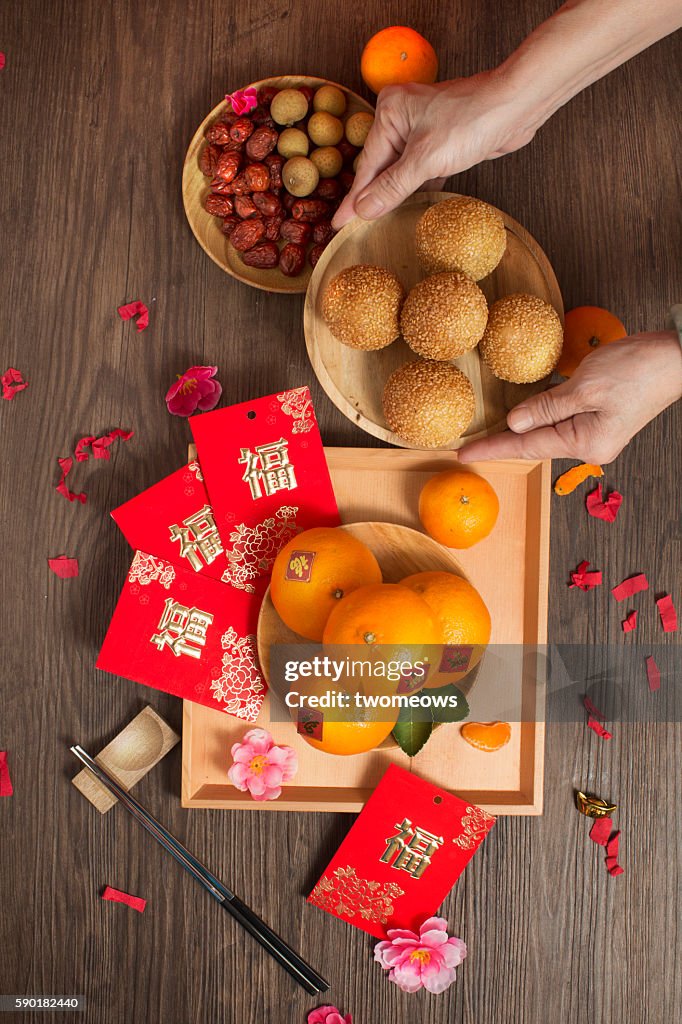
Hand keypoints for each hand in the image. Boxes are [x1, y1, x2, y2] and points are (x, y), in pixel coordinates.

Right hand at [332, 72, 538, 229]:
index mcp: (390, 111)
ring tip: (375, 221)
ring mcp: (421, 128)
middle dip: (372, 196)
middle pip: (380, 167)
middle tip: (352, 227)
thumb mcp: (426, 159)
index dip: (354, 199)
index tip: (339, 223)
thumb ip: (393, 187)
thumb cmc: (473, 120)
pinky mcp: (440, 141)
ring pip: (399, 170)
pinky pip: (418, 169)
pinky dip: (413, 187)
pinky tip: (406, 204)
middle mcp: (401, 117)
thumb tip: (364, 209)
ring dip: (393, 194)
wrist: (516, 107)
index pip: (367, 165)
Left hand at [458, 333, 681, 463]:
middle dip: (503, 442)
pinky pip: (561, 421)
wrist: (677, 358)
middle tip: (468, 446)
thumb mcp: (584, 386)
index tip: (463, 454)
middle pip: (535, 443)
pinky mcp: (600, 420)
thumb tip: (515, 423)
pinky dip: (540, 417)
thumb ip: (546, 407)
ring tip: (488, 434)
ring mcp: (596, 434)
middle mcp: (590, 446)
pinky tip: (522, 416)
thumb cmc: (638, 369)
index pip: (526, 447)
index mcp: (585, 443)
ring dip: (521, 430)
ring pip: (547, 432)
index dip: (492, 447)